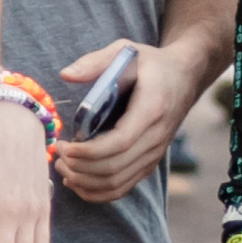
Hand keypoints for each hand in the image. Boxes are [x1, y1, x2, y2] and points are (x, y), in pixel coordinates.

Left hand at [55, 38, 189, 205]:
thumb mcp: (125, 50)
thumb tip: (66, 75)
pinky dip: (97, 191)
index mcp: (152, 108)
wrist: (184, 77)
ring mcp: (154, 154)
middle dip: (80, 167)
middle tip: (57, 155)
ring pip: (117, 183)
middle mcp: (156, 137)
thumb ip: (95, 62)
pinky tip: (77, 181)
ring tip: (62, 167)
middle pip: (115, 167)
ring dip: (84, 181)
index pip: (120, 142)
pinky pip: (122, 187)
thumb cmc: (151, 64)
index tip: (64, 146)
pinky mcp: (149, 163)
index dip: (89, 151)